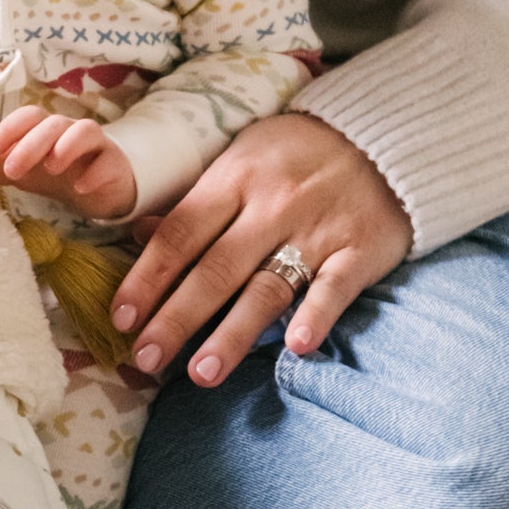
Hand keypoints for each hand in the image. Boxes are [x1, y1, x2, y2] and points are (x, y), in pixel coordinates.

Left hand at [0, 105, 135, 218]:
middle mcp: (69, 130)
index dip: (8, 128)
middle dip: (30, 144)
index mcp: (45, 128)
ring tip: (51, 169)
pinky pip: (107, 162)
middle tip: (12, 169)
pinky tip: (79, 188)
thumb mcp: (24, 172)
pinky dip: (93, 173)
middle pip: (52, 124)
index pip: (27, 116)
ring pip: (85, 131)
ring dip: (65, 146)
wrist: (98, 189)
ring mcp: (95, 145)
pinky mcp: (114, 164)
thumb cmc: (56, 174)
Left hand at [107, 113, 412, 386]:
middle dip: (176, 318)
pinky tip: (295, 346)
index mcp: (234, 180)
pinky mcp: (359, 250)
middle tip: (145, 358)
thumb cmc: (298, 153)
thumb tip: (139, 234)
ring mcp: (317, 230)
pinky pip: (335, 287)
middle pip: (215, 269)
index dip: (148, 278)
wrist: (387, 135)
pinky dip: (316, 315)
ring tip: (201, 374)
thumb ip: (197, 201)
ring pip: (267, 288)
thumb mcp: (240, 159)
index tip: (122, 318)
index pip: (180, 234)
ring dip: (232, 334)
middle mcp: (271, 206)